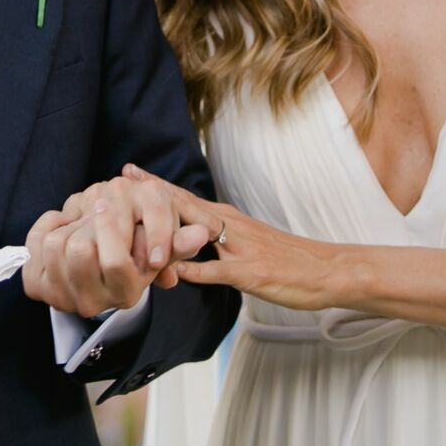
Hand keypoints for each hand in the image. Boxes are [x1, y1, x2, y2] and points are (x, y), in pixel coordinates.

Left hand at [24, 174, 213, 317]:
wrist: (95, 276)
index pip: (115, 262)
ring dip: (68, 224)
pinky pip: (34, 245)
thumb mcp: (158, 252)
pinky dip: (47, 225)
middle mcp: (91, 302)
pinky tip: (62, 224)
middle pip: (80, 250)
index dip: (110, 229)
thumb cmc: (133, 258)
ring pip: (54, 245)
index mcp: (124, 295)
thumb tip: (199, 233)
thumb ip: (178, 243)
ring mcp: (61, 297)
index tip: (107, 204)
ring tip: (83, 222)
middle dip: (87, 223)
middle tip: (96, 210)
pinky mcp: (37, 286)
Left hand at [143, 174, 340, 311]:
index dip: (154, 186)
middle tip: (119, 181)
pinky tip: (174, 270)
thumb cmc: (285, 259)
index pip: (183, 197)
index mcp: (227, 218)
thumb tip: (184, 242)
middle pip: (183, 204)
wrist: (327, 269)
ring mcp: (240, 247)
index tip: (126, 173)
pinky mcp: (250, 272)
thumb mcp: (245, 243)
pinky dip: (195, 269)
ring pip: (197, 231)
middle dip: (150, 193)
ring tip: (137, 219)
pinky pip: (218, 270)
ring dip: (165, 225)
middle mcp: (230, 225)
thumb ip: (213, 241)